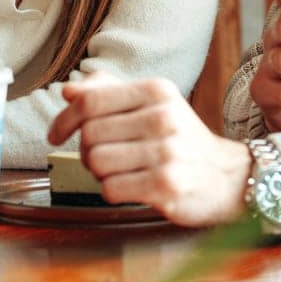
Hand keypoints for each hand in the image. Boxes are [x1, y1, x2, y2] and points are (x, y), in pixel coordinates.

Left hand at [47, 75, 252, 227]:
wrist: (225, 177)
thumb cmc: (179, 140)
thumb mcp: (151, 105)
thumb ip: (108, 92)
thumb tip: (69, 90)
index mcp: (156, 90)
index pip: (90, 101)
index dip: (64, 119)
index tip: (55, 134)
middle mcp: (164, 116)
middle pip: (89, 134)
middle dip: (86, 150)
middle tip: (104, 158)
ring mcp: (168, 151)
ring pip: (96, 162)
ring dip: (100, 173)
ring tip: (122, 171)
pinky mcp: (168, 184)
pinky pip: (111, 189)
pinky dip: (113, 191)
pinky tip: (132, 187)